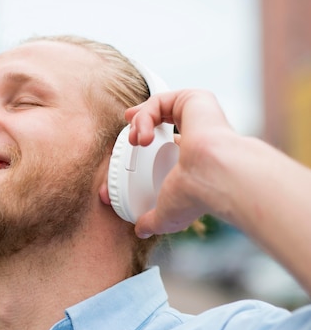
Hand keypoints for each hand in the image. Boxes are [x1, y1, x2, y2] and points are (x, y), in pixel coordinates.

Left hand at [124, 90, 238, 237]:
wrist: (213, 175)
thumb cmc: (195, 195)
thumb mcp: (166, 213)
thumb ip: (152, 220)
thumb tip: (141, 230)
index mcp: (191, 159)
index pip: (160, 151)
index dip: (135, 156)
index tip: (116, 168)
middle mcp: (197, 135)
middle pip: (156, 125)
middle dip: (134, 132)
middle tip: (126, 144)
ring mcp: (197, 116)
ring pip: (157, 109)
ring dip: (138, 123)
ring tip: (137, 141)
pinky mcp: (195, 99)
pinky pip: (159, 99)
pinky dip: (144, 115)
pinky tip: (143, 134)